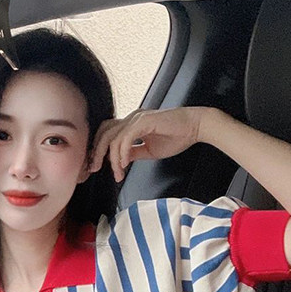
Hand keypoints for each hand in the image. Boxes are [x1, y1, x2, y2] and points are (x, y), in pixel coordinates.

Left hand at [88, 106, 207, 181]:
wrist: (195, 127)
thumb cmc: (176, 137)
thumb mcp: (148, 151)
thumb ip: (133, 154)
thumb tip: (119, 161)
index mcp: (131, 123)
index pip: (106, 133)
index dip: (98, 149)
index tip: (97, 166)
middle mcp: (132, 118)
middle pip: (104, 133)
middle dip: (96, 153)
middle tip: (95, 170)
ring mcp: (138, 118)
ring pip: (112, 137)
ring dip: (111, 158)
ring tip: (117, 173)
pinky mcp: (145, 121)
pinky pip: (126, 138)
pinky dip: (121, 153)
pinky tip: (124, 164)